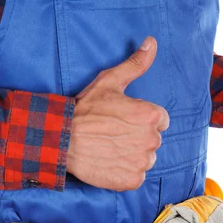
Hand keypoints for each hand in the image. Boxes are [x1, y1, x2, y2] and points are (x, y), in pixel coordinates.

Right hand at [67, 36, 168, 190]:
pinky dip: (125, 172)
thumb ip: (136, 64)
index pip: (161, 120)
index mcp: (152, 116)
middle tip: (113, 133)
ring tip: (110, 147)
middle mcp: (152, 140)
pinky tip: (109, 162)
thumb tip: (152, 42)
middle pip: (153, 140)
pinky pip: (137, 176)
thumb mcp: (110, 81)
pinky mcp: (133, 180)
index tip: (124, 120)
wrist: (61, 139)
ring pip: (146, 159)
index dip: (142, 119)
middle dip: (137, 137)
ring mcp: (143, 162)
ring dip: (132, 155)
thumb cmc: (85, 109)